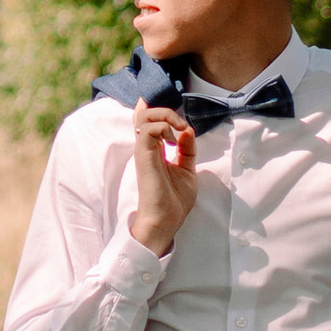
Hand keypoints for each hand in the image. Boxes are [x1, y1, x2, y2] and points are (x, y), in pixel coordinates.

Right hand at [128, 99, 199, 252]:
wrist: (167, 219)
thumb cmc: (174, 200)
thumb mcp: (187, 169)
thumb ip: (187, 149)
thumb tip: (187, 130)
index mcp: (155, 150)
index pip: (148, 122)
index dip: (156, 110)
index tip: (176, 118)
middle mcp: (147, 148)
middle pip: (144, 114)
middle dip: (165, 111)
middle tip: (181, 125)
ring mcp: (144, 151)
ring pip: (144, 116)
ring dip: (166, 117)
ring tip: (179, 131)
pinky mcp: (143, 156)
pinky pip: (148, 129)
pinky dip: (164, 128)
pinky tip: (174, 142)